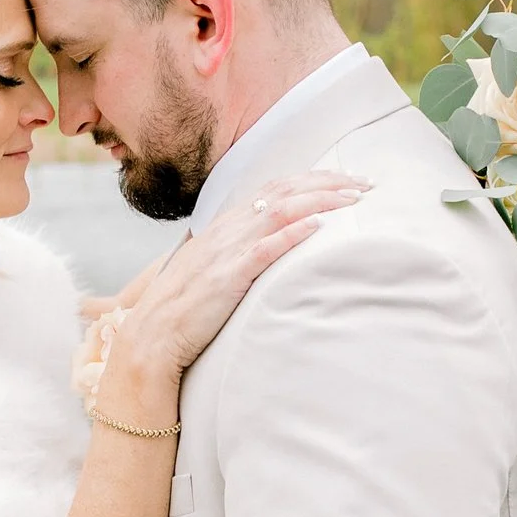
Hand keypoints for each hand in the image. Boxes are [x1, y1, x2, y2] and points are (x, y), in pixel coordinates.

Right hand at [120, 170, 365, 375]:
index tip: (344, 180)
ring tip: (353, 200)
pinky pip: (264, 250)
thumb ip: (236, 254)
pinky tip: (318, 228)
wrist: (151, 337)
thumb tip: (267, 249)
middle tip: (364, 184)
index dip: (311, 179)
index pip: (274, 188)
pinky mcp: (228, 278)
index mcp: (224, 226)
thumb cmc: (182, 309)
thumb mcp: (210, 270)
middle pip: (284, 191)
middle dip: (327, 183)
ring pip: (279, 212)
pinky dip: (292, 234)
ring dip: (320, 201)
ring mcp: (226, 252)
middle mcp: (227, 230)